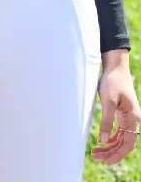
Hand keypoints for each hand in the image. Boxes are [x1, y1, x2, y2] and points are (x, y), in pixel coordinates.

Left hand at [91, 52, 140, 166]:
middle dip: (110, 152)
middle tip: (95, 157)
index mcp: (133, 118)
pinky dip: (110, 138)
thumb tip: (102, 140)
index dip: (118, 155)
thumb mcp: (108, 101)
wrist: (115, 67)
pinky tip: (101, 142)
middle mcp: (133, 120)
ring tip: (95, 152)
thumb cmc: (112, 81)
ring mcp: (127, 117)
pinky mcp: (121, 113)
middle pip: (123, 143)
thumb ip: (106, 121)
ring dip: (109, 146)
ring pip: (120, 138)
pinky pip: (118, 131)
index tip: (106, 162)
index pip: (128, 144)